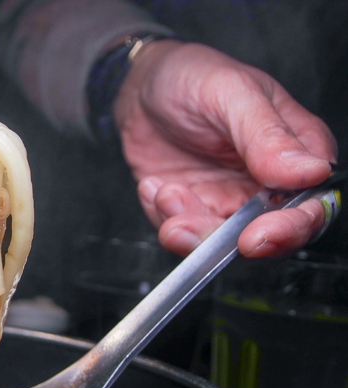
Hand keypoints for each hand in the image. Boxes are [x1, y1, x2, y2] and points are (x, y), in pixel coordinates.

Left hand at [114, 41, 336, 256]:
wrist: (142, 87)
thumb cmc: (194, 77)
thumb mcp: (233, 93)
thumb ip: (268, 135)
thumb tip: (309, 171)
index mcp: (297, 150)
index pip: (314, 203)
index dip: (293, 227)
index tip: (259, 234)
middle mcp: (267, 183)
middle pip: (270, 235)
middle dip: (231, 242)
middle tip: (192, 227)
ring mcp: (228, 199)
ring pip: (221, 241)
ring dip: (188, 228)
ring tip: (166, 192)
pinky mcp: (193, 209)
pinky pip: (182, 232)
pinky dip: (163, 216)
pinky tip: (156, 185)